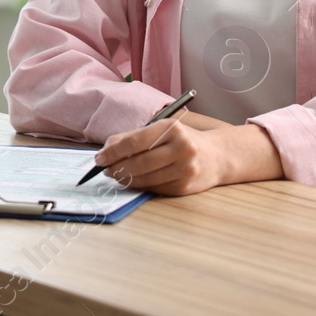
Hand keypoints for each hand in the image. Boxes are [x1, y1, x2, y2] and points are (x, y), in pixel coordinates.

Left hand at [93, 115, 226, 195]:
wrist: (216, 157)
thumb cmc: (182, 140)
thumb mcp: (162, 129)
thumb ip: (133, 137)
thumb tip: (105, 150)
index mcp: (172, 128)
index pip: (135, 142)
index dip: (113, 152)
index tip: (99, 158)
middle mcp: (182, 148)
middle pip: (138, 162)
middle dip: (116, 167)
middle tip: (105, 169)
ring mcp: (185, 169)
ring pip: (145, 178)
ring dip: (125, 178)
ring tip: (116, 174)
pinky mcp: (184, 187)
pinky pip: (154, 188)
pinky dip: (140, 185)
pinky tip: (134, 180)